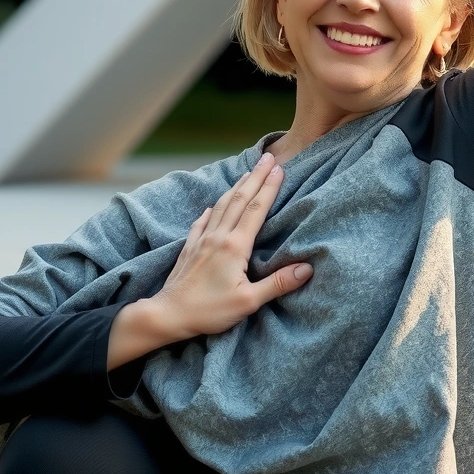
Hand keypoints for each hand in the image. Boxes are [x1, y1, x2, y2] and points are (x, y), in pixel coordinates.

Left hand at [151, 153, 312, 340]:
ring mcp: (202, 240)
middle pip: (240, 200)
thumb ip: (278, 283)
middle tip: (268, 158)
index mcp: (235, 246)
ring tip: (246, 173)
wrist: (167, 314)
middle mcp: (218, 237)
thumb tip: (306, 268)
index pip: (256, 210)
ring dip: (236, 187)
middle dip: (256, 177)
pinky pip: (202, 222)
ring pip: (222, 206)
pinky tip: (212, 207)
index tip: (280, 169)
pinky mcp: (189, 248)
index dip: (269, 188)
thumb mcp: (248, 302)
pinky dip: (211, 211)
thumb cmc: (209, 311)